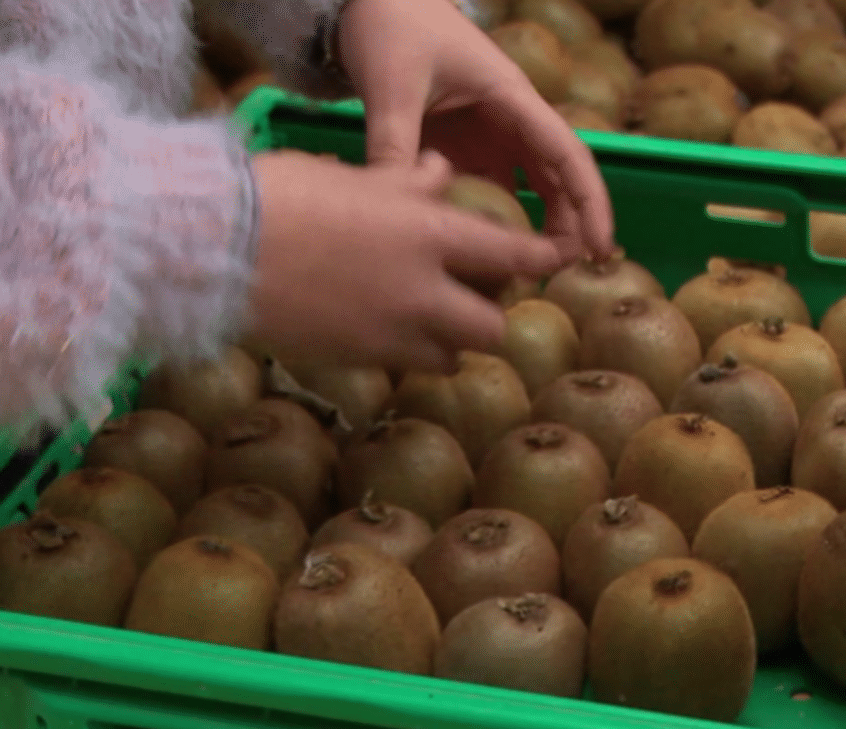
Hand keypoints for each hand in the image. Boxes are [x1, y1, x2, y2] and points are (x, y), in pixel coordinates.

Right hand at [247, 148, 562, 371]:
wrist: (218, 251)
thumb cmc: (284, 196)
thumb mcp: (356, 178)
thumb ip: (410, 182)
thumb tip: (443, 172)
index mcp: (430, 236)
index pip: (511, 256)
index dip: (540, 260)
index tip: (555, 259)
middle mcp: (425, 293)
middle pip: (492, 326)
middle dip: (491, 314)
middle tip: (476, 295)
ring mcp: (393, 334)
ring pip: (453, 355)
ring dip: (452, 340)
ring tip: (432, 318)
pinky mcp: (361, 360)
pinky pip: (407, 366)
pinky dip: (410, 353)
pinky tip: (388, 330)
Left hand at [336, 0, 613, 263]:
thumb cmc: (392, 23)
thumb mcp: (392, 85)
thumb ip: (392, 144)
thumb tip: (392, 207)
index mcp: (509, 96)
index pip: (567, 154)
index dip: (589, 202)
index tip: (598, 245)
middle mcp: (511, 116)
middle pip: (559, 175)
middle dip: (571, 222)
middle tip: (568, 271)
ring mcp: (491, 130)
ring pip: (531, 184)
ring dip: (539, 223)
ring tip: (535, 270)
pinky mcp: (468, 141)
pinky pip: (493, 185)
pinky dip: (499, 216)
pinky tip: (490, 250)